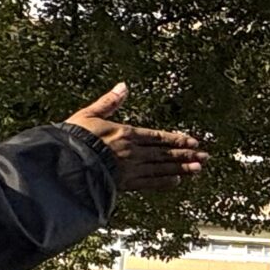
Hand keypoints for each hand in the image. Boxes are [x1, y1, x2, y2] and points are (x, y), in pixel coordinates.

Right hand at [65, 83, 207, 191]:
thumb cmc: (73, 137)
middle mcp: (133, 151)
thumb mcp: (89, 114)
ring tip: (198, 168)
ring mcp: (131, 168)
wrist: (63, 162)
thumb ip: (109, 102)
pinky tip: (177, 181)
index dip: (177, 139)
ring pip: (162, 168)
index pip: (158, 136)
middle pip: (165, 153)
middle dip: (186, 154)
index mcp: (126, 133)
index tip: (193, 141)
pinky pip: (149, 183)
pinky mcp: (125, 183)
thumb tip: (123, 86)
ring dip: (181, 168)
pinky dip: (164, 182)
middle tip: (205, 156)